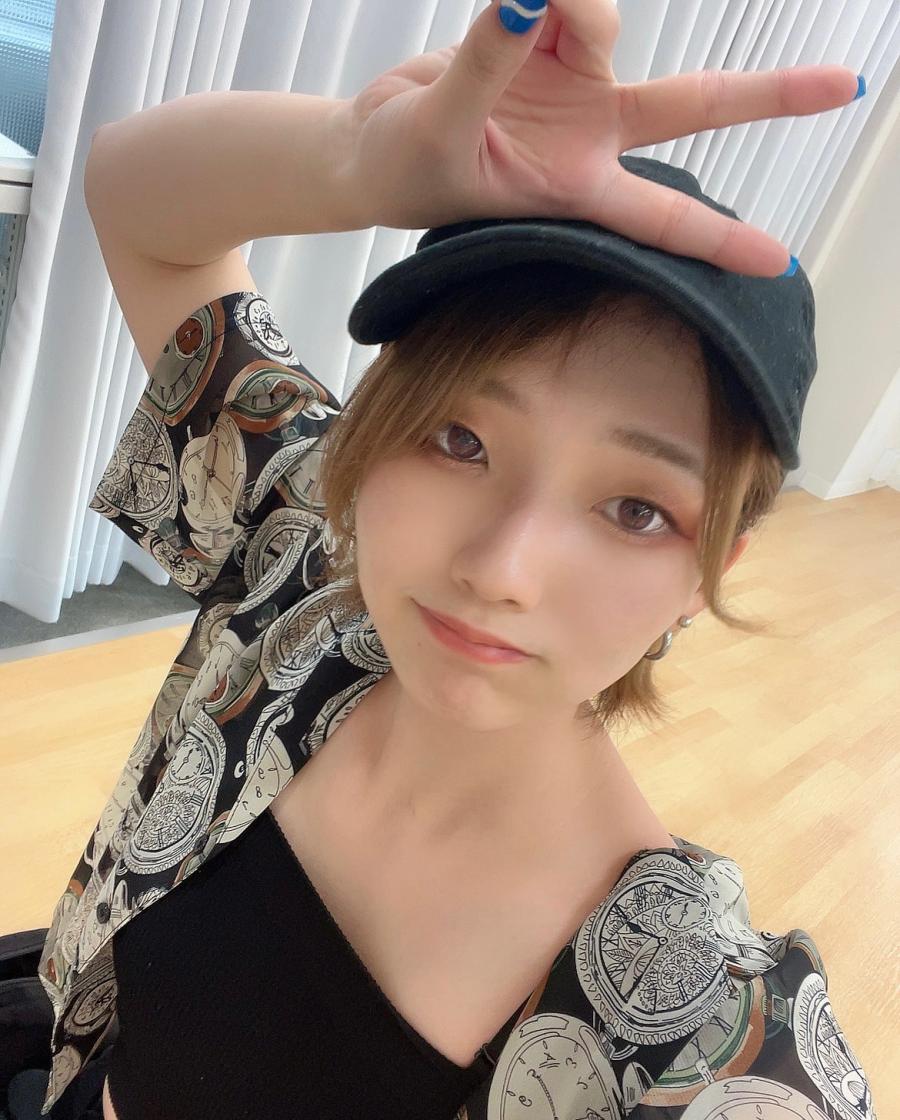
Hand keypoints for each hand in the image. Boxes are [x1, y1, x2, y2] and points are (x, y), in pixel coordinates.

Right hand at [344, 0, 860, 275]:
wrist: (370, 146)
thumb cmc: (406, 169)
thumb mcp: (443, 132)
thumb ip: (488, 63)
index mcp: (574, 188)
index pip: (659, 216)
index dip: (718, 238)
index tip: (777, 262)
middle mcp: (588, 134)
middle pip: (694, 107)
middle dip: (765, 95)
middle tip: (844, 87)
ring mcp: (571, 83)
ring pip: (602, 19)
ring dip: (567, 9)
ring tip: (501, 18)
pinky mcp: (543, 37)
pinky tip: (501, 10)